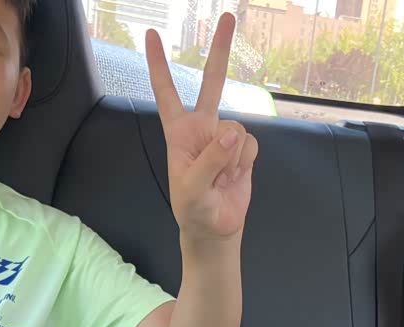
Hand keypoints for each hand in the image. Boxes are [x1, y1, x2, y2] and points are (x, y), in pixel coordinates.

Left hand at [145, 15, 258, 241]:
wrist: (215, 228)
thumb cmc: (194, 209)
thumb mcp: (192, 187)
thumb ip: (210, 159)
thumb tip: (231, 133)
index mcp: (179, 132)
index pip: (166, 93)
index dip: (159, 65)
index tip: (152, 35)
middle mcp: (203, 128)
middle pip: (212, 83)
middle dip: (219, 51)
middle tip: (227, 17)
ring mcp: (225, 138)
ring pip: (238, 130)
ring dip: (232, 159)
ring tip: (221, 178)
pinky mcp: (244, 150)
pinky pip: (251, 146)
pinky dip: (245, 163)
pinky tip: (235, 176)